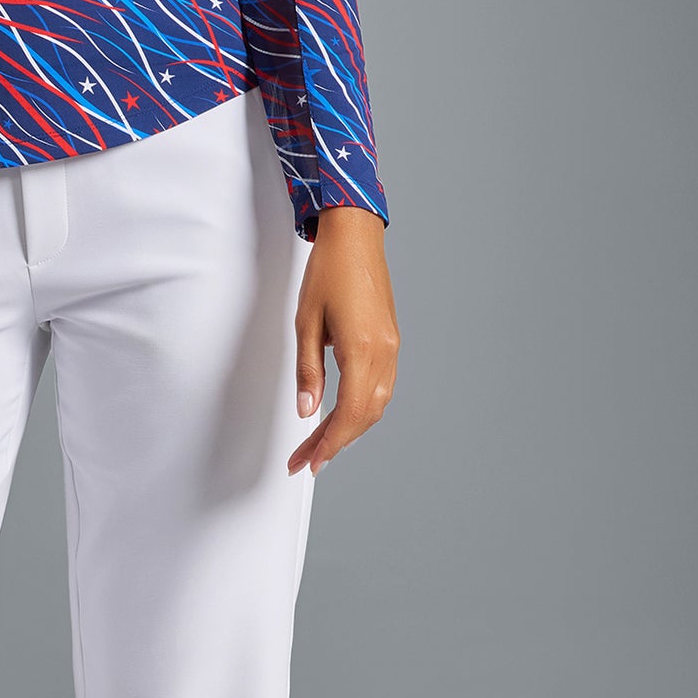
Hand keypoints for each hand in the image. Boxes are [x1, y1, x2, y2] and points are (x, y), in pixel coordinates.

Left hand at [289, 203, 398, 476]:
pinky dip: (363, 409)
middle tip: (307, 459)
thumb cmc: (329, 270)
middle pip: (366, 415)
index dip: (331, 443)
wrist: (355, 235)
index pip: (351, 413)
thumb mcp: (306, 322)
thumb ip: (308, 371)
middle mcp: (384, 352)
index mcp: (363, 349)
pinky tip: (343, 415)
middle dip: (336, 443)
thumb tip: (308, 410)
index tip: (310, 461)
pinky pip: (381, 386)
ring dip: (350, 428)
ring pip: (377, 404)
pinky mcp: (390, 340)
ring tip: (321, 443)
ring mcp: (391, 346)